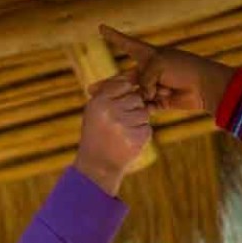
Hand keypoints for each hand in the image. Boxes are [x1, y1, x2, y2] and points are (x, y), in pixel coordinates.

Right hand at [74, 75, 151, 194]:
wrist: (97, 166)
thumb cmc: (96, 135)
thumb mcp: (94, 111)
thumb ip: (109, 93)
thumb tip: (130, 76)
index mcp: (99, 102)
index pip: (123, 84)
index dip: (127, 93)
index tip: (122, 103)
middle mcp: (111, 112)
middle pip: (136, 98)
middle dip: (133, 108)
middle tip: (122, 121)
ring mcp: (124, 126)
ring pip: (144, 113)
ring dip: (138, 122)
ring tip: (123, 132)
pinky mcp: (136, 138)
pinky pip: (147, 128)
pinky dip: (141, 134)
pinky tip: (127, 141)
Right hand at [100, 26, 235, 112]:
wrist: (205, 86)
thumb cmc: (182, 68)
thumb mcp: (157, 66)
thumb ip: (143, 80)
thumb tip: (141, 98)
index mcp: (148, 55)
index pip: (126, 43)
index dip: (114, 36)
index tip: (101, 28)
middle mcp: (149, 70)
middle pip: (124, 78)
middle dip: (108, 85)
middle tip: (91, 90)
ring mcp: (154, 86)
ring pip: (134, 95)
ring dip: (129, 100)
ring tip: (123, 103)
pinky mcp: (160, 101)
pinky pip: (146, 107)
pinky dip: (145, 109)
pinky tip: (143, 110)